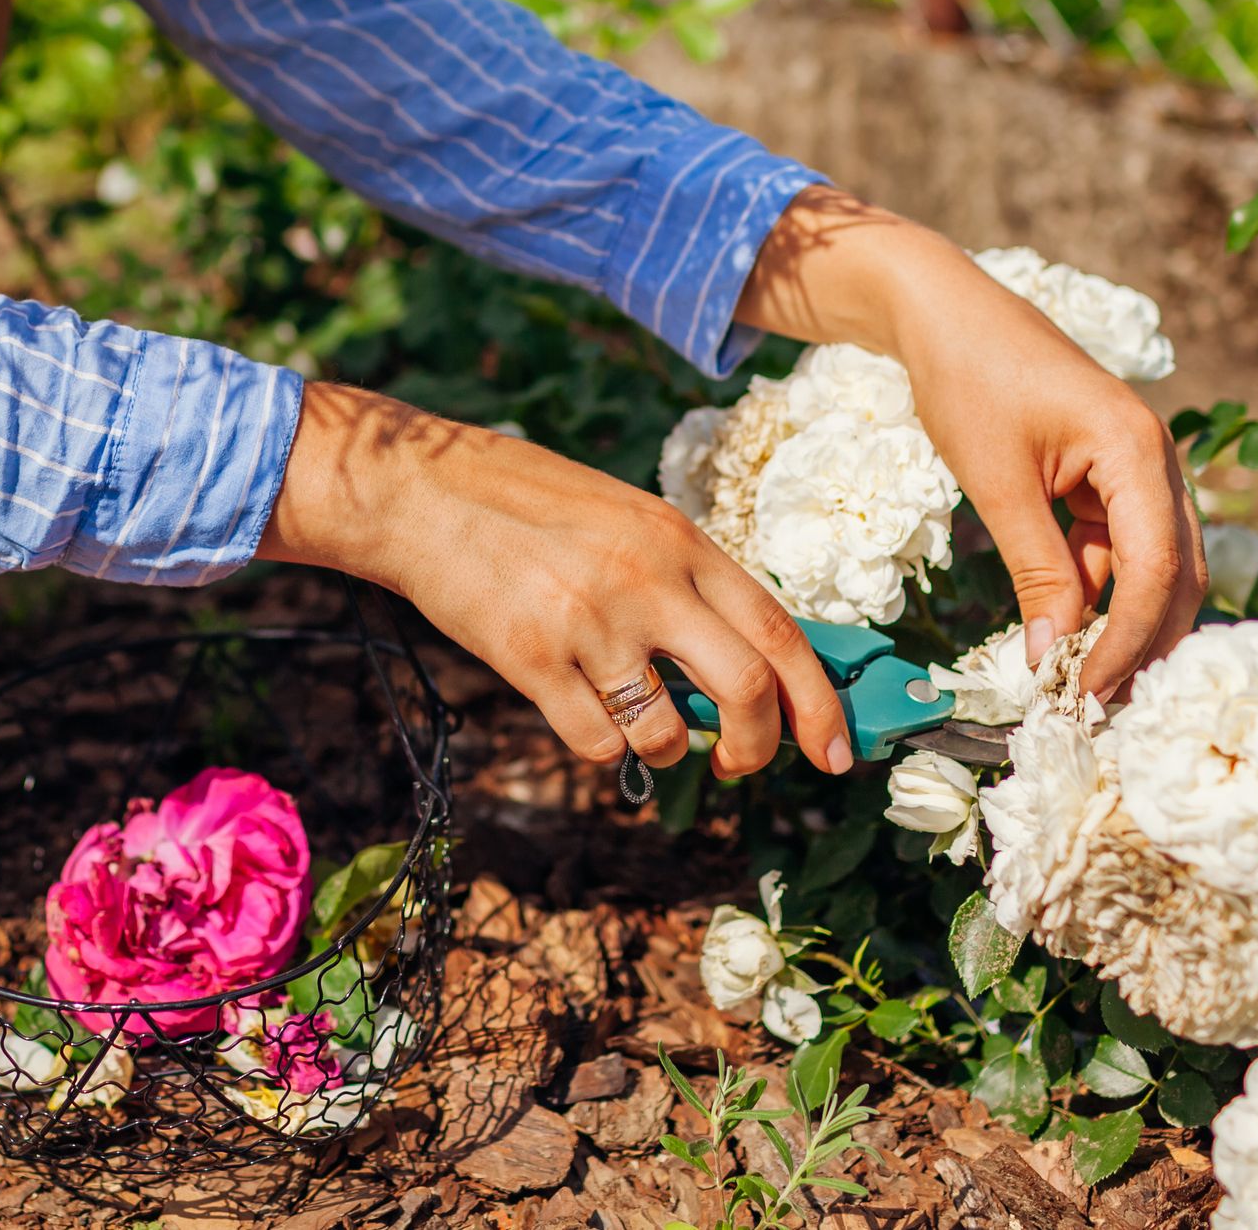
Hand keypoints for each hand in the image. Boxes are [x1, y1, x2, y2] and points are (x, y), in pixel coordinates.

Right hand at [259, 382, 854, 779]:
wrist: (422, 492)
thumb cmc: (527, 503)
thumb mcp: (626, 519)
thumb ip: (685, 580)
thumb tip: (747, 662)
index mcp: (678, 539)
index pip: (780, 631)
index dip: (820, 702)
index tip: (835, 751)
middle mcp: (646, 581)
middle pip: (747, 690)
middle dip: (760, 747)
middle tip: (744, 764)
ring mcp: (588, 623)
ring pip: (667, 733)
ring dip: (667, 750)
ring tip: (641, 726)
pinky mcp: (531, 661)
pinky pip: (597, 744)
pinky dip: (605, 750)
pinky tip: (585, 718)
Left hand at [741, 188, 1205, 697]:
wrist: (942, 312)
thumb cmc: (967, 381)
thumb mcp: (997, 484)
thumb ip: (1036, 570)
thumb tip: (1053, 658)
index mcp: (1139, 451)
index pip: (1156, 570)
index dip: (1128, 639)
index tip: (1089, 692)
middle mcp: (1155, 457)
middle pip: (1176, 572)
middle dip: (1144, 641)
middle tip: (1101, 705)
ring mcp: (1135, 463)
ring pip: (1149, 562)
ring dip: (1121, 619)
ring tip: (1081, 680)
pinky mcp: (1107, 470)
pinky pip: (1117, 541)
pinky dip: (1097, 586)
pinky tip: (1067, 627)